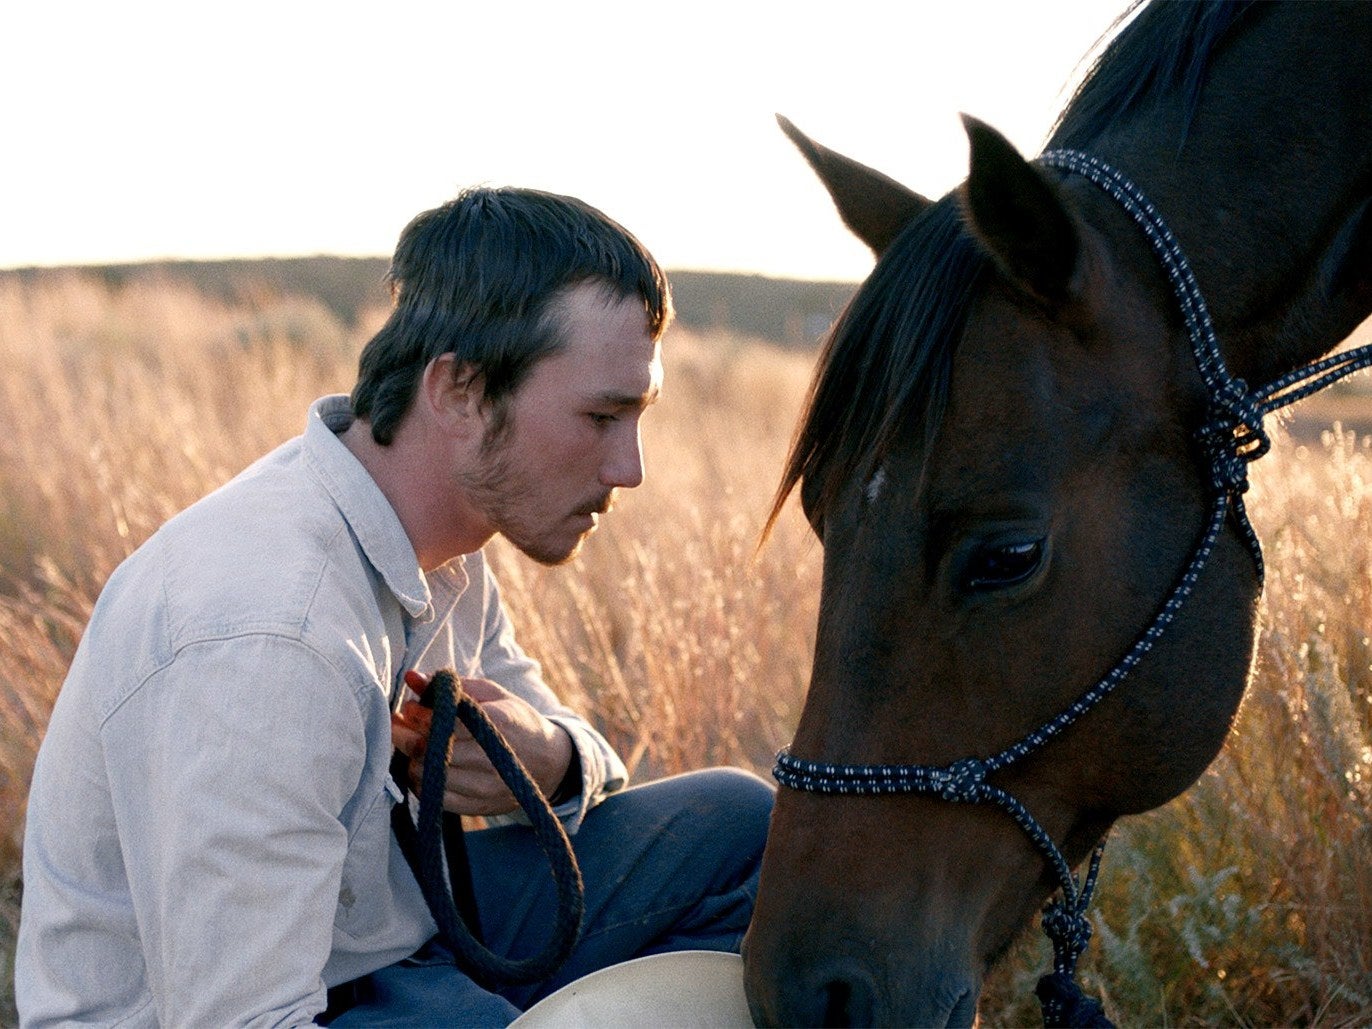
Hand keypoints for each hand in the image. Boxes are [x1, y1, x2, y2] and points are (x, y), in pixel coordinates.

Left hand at [391, 670, 574, 816]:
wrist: (548, 762)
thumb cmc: (515, 720)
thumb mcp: (491, 694)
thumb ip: (452, 685)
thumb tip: (412, 678)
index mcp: (500, 724)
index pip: (448, 723)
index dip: (421, 716)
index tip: (409, 708)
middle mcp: (494, 759)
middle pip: (435, 752)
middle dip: (407, 737)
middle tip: (398, 725)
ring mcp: (488, 787)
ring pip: (431, 777)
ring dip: (413, 760)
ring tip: (412, 745)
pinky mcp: (481, 807)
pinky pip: (438, 799)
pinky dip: (423, 783)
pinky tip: (424, 767)